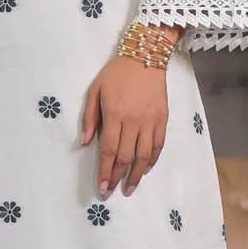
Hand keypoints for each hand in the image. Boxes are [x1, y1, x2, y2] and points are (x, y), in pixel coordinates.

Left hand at [81, 57, 169, 196]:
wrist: (145, 56)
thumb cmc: (116, 74)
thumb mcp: (95, 90)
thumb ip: (89, 117)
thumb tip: (85, 142)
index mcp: (113, 114)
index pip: (108, 150)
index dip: (104, 172)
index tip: (102, 187)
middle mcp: (133, 121)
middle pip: (125, 157)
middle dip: (117, 177)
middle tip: (111, 192)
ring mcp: (150, 121)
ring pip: (144, 155)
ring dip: (136, 175)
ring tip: (129, 188)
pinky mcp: (162, 118)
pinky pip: (158, 145)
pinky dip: (152, 160)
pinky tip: (146, 169)